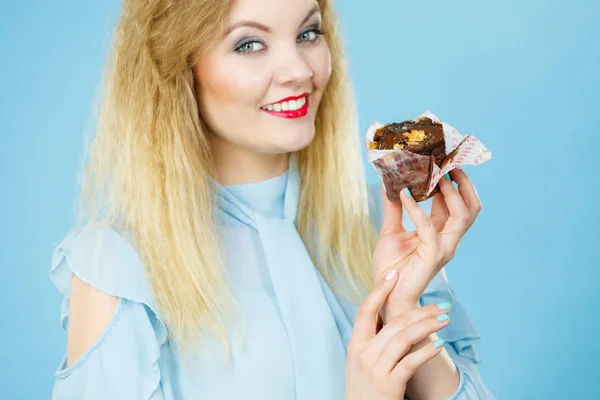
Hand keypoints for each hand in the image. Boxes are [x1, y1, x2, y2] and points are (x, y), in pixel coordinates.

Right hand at [345, 270, 450, 399]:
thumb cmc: (365, 389)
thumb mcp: (361, 362)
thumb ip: (373, 341)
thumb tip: (393, 319)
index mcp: (355, 344)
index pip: (365, 309)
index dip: (379, 290)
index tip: (394, 274)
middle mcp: (363, 353)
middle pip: (394, 321)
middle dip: (421, 310)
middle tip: (441, 303)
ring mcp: (376, 369)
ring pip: (405, 337)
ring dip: (429, 325)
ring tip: (446, 319)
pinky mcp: (389, 384)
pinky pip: (411, 362)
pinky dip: (427, 351)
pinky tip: (440, 344)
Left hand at [372, 169, 481, 321]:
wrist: (385, 296)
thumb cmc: (391, 268)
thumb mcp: (390, 231)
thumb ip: (393, 208)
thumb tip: (388, 182)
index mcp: (440, 233)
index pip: (455, 204)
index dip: (452, 182)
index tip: (442, 161)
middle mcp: (448, 240)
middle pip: (470, 208)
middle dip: (463, 184)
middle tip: (447, 163)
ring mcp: (443, 248)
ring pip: (462, 216)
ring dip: (450, 193)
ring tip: (435, 175)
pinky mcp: (433, 255)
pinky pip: (429, 227)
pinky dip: (417, 209)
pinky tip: (404, 194)